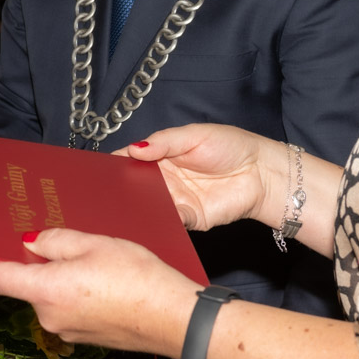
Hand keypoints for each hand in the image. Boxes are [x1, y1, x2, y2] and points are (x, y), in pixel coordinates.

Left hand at [0, 229, 198, 357]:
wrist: (174, 319)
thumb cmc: (137, 278)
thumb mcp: (93, 243)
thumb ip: (54, 240)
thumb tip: (31, 242)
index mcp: (44, 290)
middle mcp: (47, 316)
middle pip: (25, 285)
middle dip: (38, 264)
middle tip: (64, 243)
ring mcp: (65, 331)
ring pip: (48, 297)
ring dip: (60, 279)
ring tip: (93, 262)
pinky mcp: (82, 337)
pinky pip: (67, 310)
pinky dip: (75, 295)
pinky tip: (103, 282)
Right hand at [116, 124, 283, 231]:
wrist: (261, 172)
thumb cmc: (230, 146)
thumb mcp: (194, 135)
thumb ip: (164, 142)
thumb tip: (133, 149)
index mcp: (160, 156)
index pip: (129, 161)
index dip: (114, 165)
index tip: (98, 170)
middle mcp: (163, 180)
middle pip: (132, 187)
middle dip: (119, 191)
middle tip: (103, 193)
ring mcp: (174, 201)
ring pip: (147, 207)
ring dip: (136, 209)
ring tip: (122, 208)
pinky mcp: (189, 219)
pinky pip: (169, 222)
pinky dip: (159, 222)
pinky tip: (151, 218)